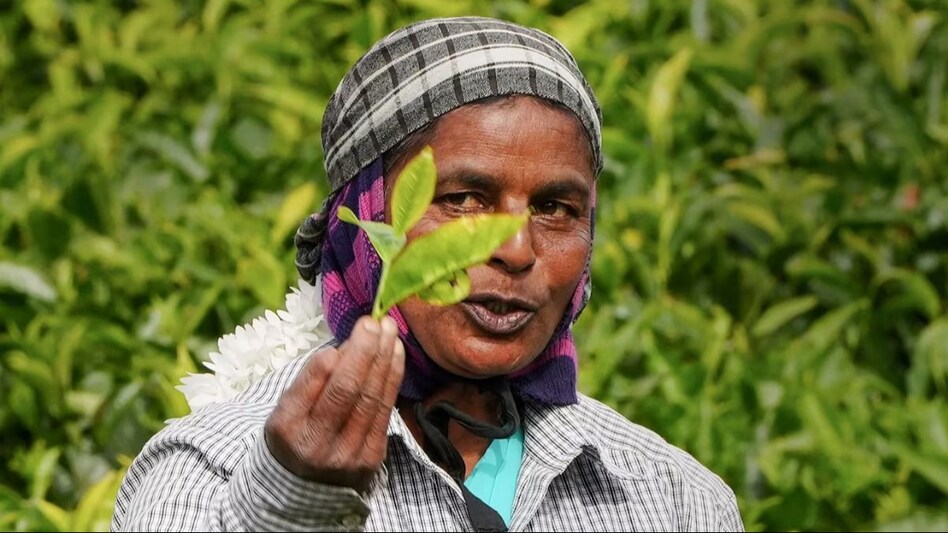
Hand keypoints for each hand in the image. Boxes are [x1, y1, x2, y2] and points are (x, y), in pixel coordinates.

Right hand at [264, 316, 404, 492]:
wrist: (303, 489)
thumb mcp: (286, 407)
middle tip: (379, 322)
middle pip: (349, 390)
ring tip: (391, 330)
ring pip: (371, 398)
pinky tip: (396, 354)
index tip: (363, 324)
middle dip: (368, 350)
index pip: (318, 384)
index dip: (346, 352)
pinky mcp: (371, 458)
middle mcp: (318, 445)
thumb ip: (311, 379)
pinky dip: (392, 378)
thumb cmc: (294, 435)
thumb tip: (344, 349)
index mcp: (289, 428)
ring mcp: (348, 455)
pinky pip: (385, 411)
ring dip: (385, 359)